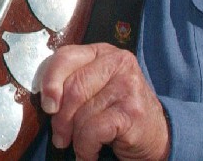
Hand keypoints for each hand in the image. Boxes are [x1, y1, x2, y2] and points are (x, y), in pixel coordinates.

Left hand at [38, 44, 169, 160]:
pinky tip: (89, 152)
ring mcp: (128, 85)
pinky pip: (93, 130)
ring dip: (74, 137)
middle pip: (73, 87)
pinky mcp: (132, 111)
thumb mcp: (94, 87)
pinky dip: (85, 147)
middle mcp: (118, 62)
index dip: (49, 81)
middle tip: (59, 137)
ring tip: (76, 146)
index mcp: (102, 51)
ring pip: (82, 112)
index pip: (66, 56)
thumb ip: (71, 82)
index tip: (46, 106)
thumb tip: (46, 99)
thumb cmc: (117, 110)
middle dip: (60, 118)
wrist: (156, 135)